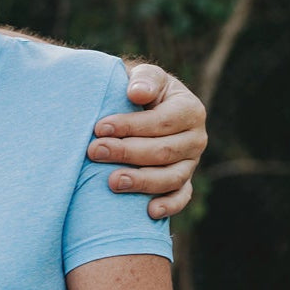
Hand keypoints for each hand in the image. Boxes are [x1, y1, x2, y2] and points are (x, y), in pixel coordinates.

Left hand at [88, 62, 207, 218]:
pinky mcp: (183, 182)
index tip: (99, 127)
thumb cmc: (139, 90)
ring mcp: (190, 163)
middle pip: (163, 151)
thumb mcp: (144, 77)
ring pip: (171, 178)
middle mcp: (195, 138)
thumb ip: (144, 80)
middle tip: (94, 151)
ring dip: (141, 181)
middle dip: (126, 152)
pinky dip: (168, 206)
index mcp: (190, 110)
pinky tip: (149, 212)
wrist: (141, 106)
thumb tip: (136, 93)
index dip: (130, 126)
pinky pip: (181, 197)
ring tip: (111, 181)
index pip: (162, 122)